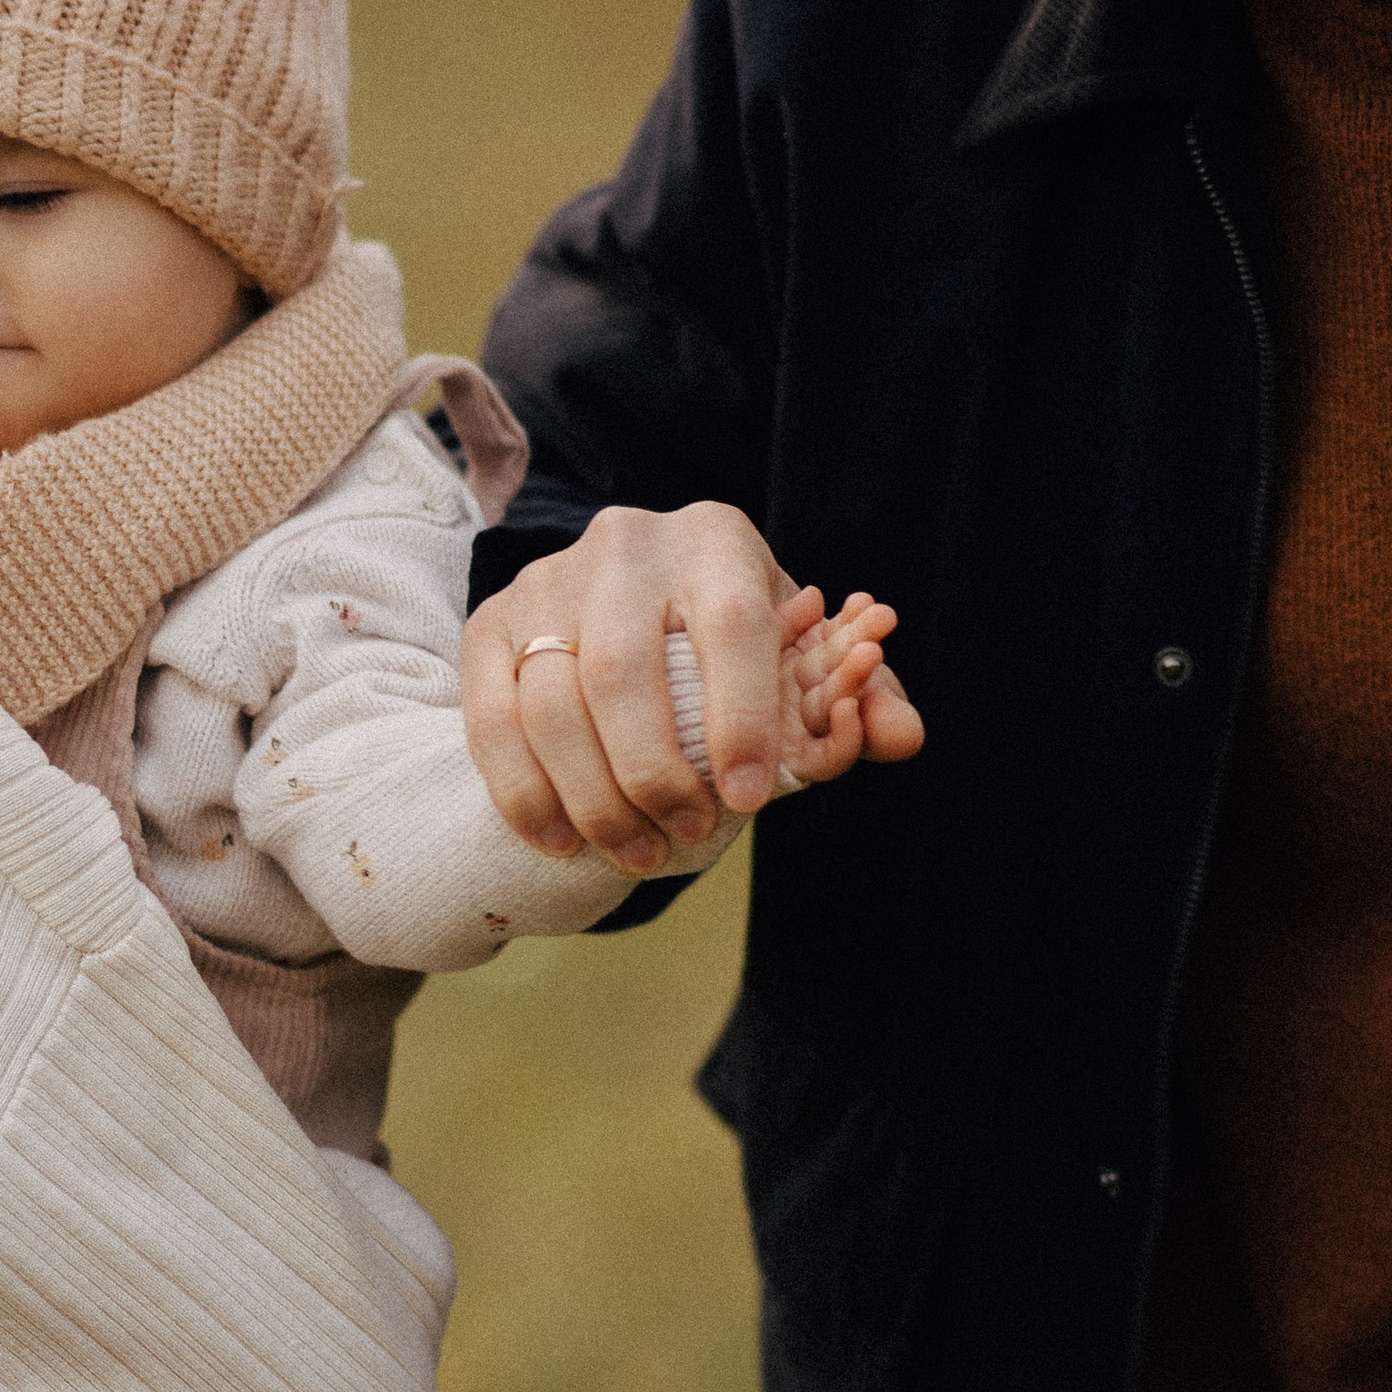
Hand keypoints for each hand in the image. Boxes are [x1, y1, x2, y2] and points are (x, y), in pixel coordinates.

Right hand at [461, 503, 923, 870]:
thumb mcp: (800, 656)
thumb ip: (860, 699)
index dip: (740, 716)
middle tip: (686, 834)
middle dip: (655, 772)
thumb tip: (901, 737)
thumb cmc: (732, 643)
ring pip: (552, 701)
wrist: (628, 604)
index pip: (728, 625)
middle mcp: (624, 545)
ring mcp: (546, 581)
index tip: (750, 798)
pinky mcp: (490, 623)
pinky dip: (524, 791)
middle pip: (623, 669)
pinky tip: (560, 839)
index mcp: (715, 539)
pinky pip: (492, 718)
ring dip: (591, 795)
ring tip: (633, 852)